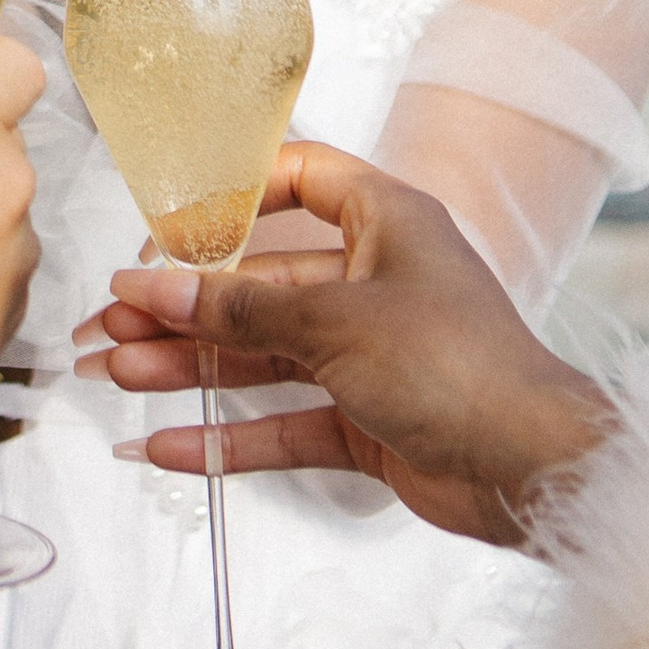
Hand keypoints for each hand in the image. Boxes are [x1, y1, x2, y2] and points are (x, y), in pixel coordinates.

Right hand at [73, 140, 609, 548]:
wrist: (534, 469)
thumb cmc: (460, 367)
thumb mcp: (336, 321)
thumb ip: (240, 308)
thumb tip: (158, 287)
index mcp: (384, 222)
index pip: (298, 178)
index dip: (231, 194)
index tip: (166, 223)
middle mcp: (374, 281)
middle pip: (260, 282)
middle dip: (184, 303)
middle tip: (113, 320)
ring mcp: (369, 355)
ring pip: (262, 354)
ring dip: (190, 366)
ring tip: (117, 372)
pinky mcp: (368, 420)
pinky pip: (282, 421)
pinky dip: (228, 435)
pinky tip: (168, 444)